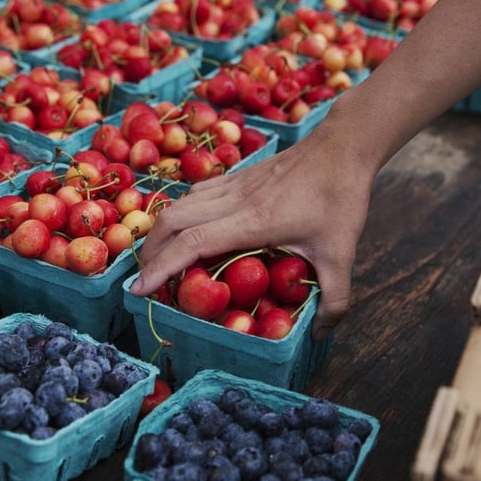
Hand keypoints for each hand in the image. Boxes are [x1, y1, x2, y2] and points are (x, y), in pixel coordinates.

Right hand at [130, 123, 376, 340]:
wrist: (342, 147)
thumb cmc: (340, 197)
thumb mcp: (342, 253)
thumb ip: (335, 298)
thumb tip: (320, 334)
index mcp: (252, 221)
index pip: (192, 242)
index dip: (161, 267)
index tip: (139, 289)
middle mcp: (234, 200)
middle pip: (172, 220)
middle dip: (149, 251)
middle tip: (144, 279)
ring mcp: (233, 184)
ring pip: (179, 203)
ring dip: (160, 231)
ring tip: (158, 258)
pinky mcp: (238, 176)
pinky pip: (196, 193)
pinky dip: (180, 213)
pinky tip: (187, 228)